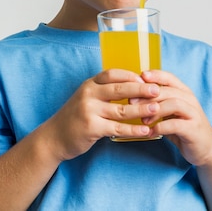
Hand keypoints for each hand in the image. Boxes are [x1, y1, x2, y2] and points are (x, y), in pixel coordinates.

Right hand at [45, 69, 161, 160]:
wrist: (54, 137)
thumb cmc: (75, 116)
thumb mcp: (86, 96)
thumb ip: (104, 90)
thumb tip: (132, 84)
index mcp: (89, 83)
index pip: (113, 74)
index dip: (130, 75)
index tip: (146, 78)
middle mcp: (89, 94)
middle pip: (120, 89)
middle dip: (141, 89)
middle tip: (157, 90)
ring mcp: (89, 110)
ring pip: (121, 109)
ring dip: (141, 109)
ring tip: (157, 110)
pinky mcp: (91, 128)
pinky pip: (117, 128)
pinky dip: (133, 129)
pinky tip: (145, 131)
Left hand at [132, 70, 211, 166]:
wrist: (206, 148)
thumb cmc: (184, 128)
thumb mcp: (172, 112)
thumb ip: (160, 103)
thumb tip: (135, 96)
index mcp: (184, 92)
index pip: (169, 77)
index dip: (155, 75)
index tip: (140, 77)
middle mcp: (190, 99)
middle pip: (167, 90)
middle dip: (148, 95)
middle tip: (132, 102)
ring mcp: (193, 113)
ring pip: (173, 104)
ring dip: (155, 110)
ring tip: (143, 121)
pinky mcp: (194, 129)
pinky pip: (175, 124)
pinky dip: (160, 128)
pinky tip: (151, 133)